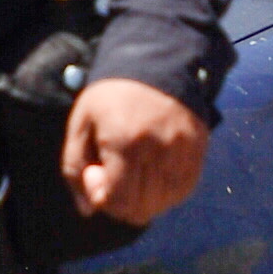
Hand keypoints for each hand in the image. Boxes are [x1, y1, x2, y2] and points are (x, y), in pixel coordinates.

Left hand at [64, 76, 208, 228]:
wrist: (156, 63)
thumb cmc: (112, 96)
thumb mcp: (81, 123)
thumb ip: (75, 167)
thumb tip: (88, 210)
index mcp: (124, 142)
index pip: (117, 201)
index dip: (101, 198)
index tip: (96, 173)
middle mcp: (157, 150)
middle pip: (140, 209)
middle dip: (120, 203)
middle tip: (113, 176)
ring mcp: (182, 152)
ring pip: (163, 204)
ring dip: (143, 200)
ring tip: (134, 174)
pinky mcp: (198, 151)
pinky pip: (182, 191)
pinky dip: (165, 193)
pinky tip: (153, 174)